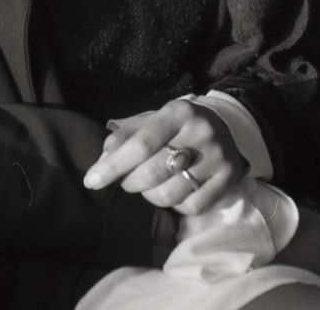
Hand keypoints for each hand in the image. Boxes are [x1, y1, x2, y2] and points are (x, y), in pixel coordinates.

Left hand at [83, 97, 242, 214]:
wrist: (223, 128)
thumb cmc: (176, 127)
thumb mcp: (150, 121)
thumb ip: (124, 137)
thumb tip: (102, 160)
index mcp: (177, 112)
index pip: (141, 144)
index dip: (114, 165)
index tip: (91, 181)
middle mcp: (200, 132)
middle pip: (153, 173)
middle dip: (129, 182)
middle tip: (126, 180)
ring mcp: (218, 157)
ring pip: (170, 194)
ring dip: (150, 196)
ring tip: (149, 185)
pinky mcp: (228, 178)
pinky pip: (191, 207)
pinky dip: (175, 205)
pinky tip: (173, 190)